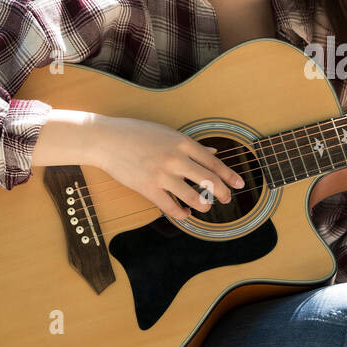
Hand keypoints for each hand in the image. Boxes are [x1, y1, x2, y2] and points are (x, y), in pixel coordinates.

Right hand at [91, 116, 245, 222]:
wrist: (106, 139)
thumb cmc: (136, 133)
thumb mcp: (167, 133)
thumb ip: (191, 145)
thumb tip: (213, 153)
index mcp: (182, 143)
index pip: (213, 163)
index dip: (229, 176)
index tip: (239, 184)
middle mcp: (176, 159)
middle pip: (209, 181)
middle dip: (222, 193)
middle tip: (227, 199)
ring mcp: (162, 174)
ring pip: (193, 197)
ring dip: (203, 205)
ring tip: (205, 207)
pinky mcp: (148, 188)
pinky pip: (171, 207)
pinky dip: (181, 213)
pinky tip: (184, 213)